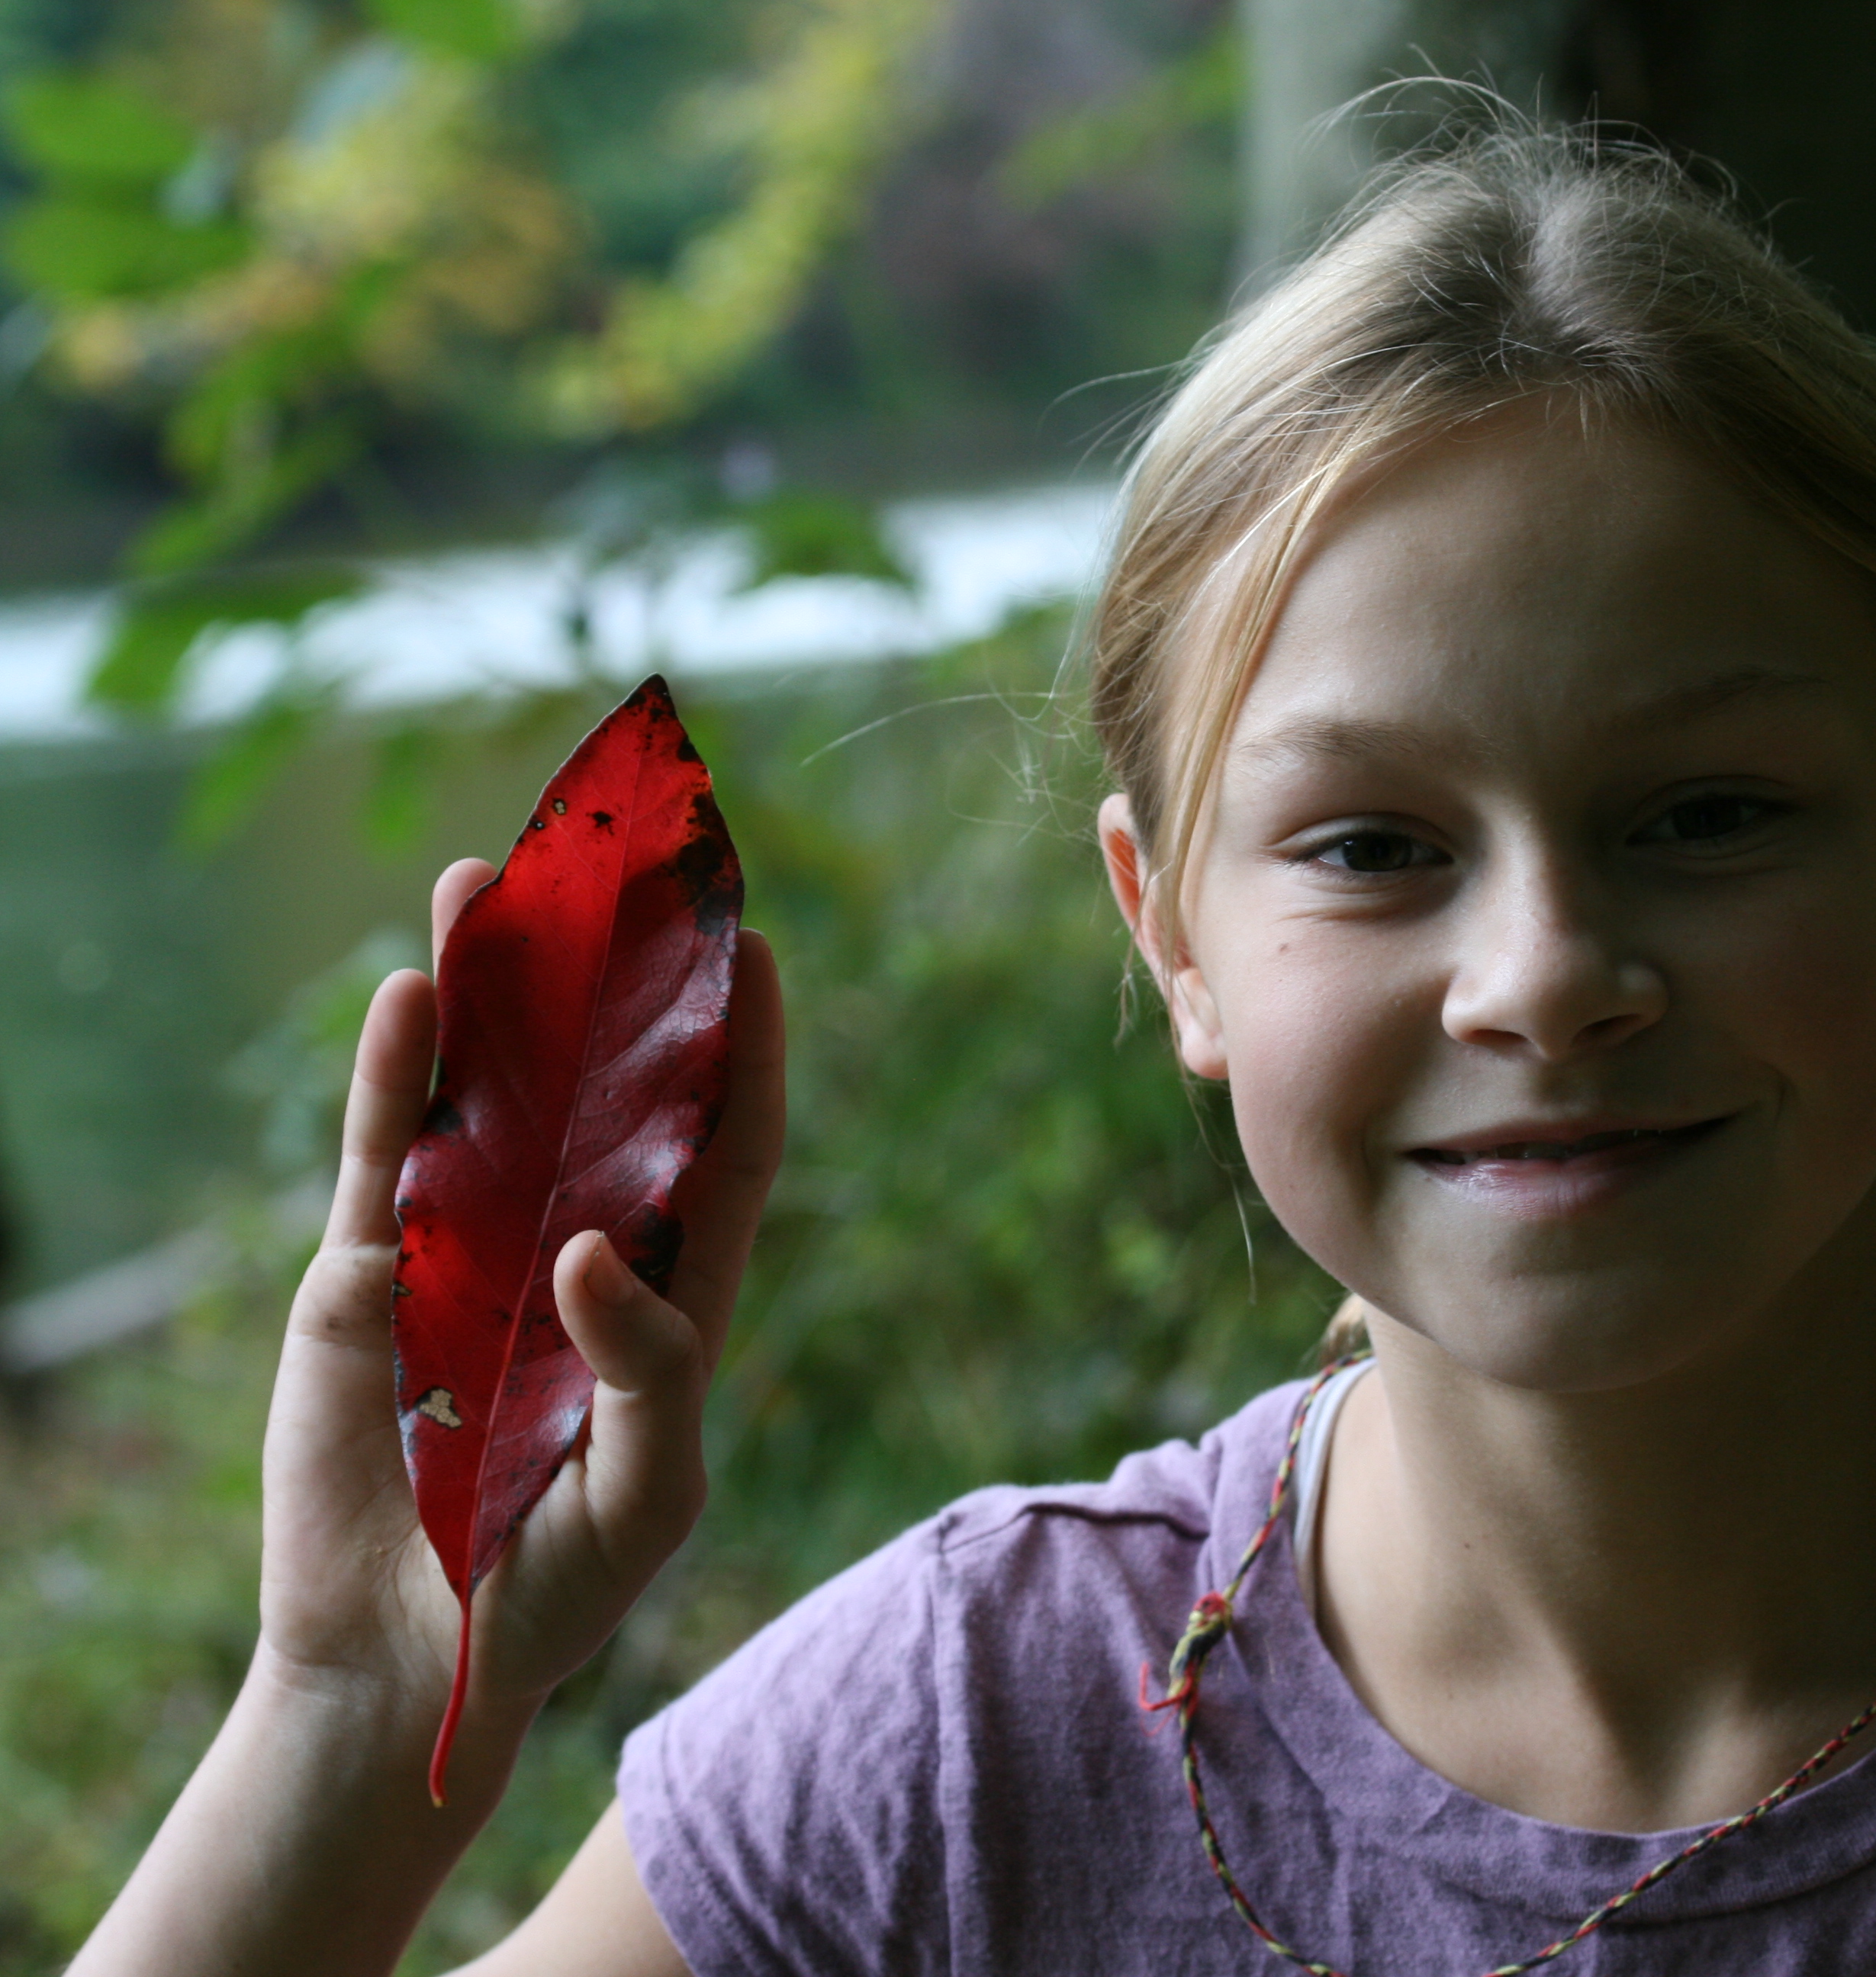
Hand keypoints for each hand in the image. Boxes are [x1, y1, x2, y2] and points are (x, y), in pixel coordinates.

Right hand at [254, 857, 786, 1729]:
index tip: (754, 946)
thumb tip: (589, 1247)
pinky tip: (410, 992)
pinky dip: (397, 1075)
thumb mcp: (645, 1491)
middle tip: (614, 869)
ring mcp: (469, 1253)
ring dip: (489, 992)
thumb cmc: (560, 1589)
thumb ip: (645, 1371)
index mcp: (673, 1293)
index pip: (727, 1146)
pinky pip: (387, 1155)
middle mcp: (576, 1249)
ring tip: (490, 883)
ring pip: (487, 1094)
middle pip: (603, 1090)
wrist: (414, 1663)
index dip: (743, 1049)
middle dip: (608, 985)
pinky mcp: (369, 1279)